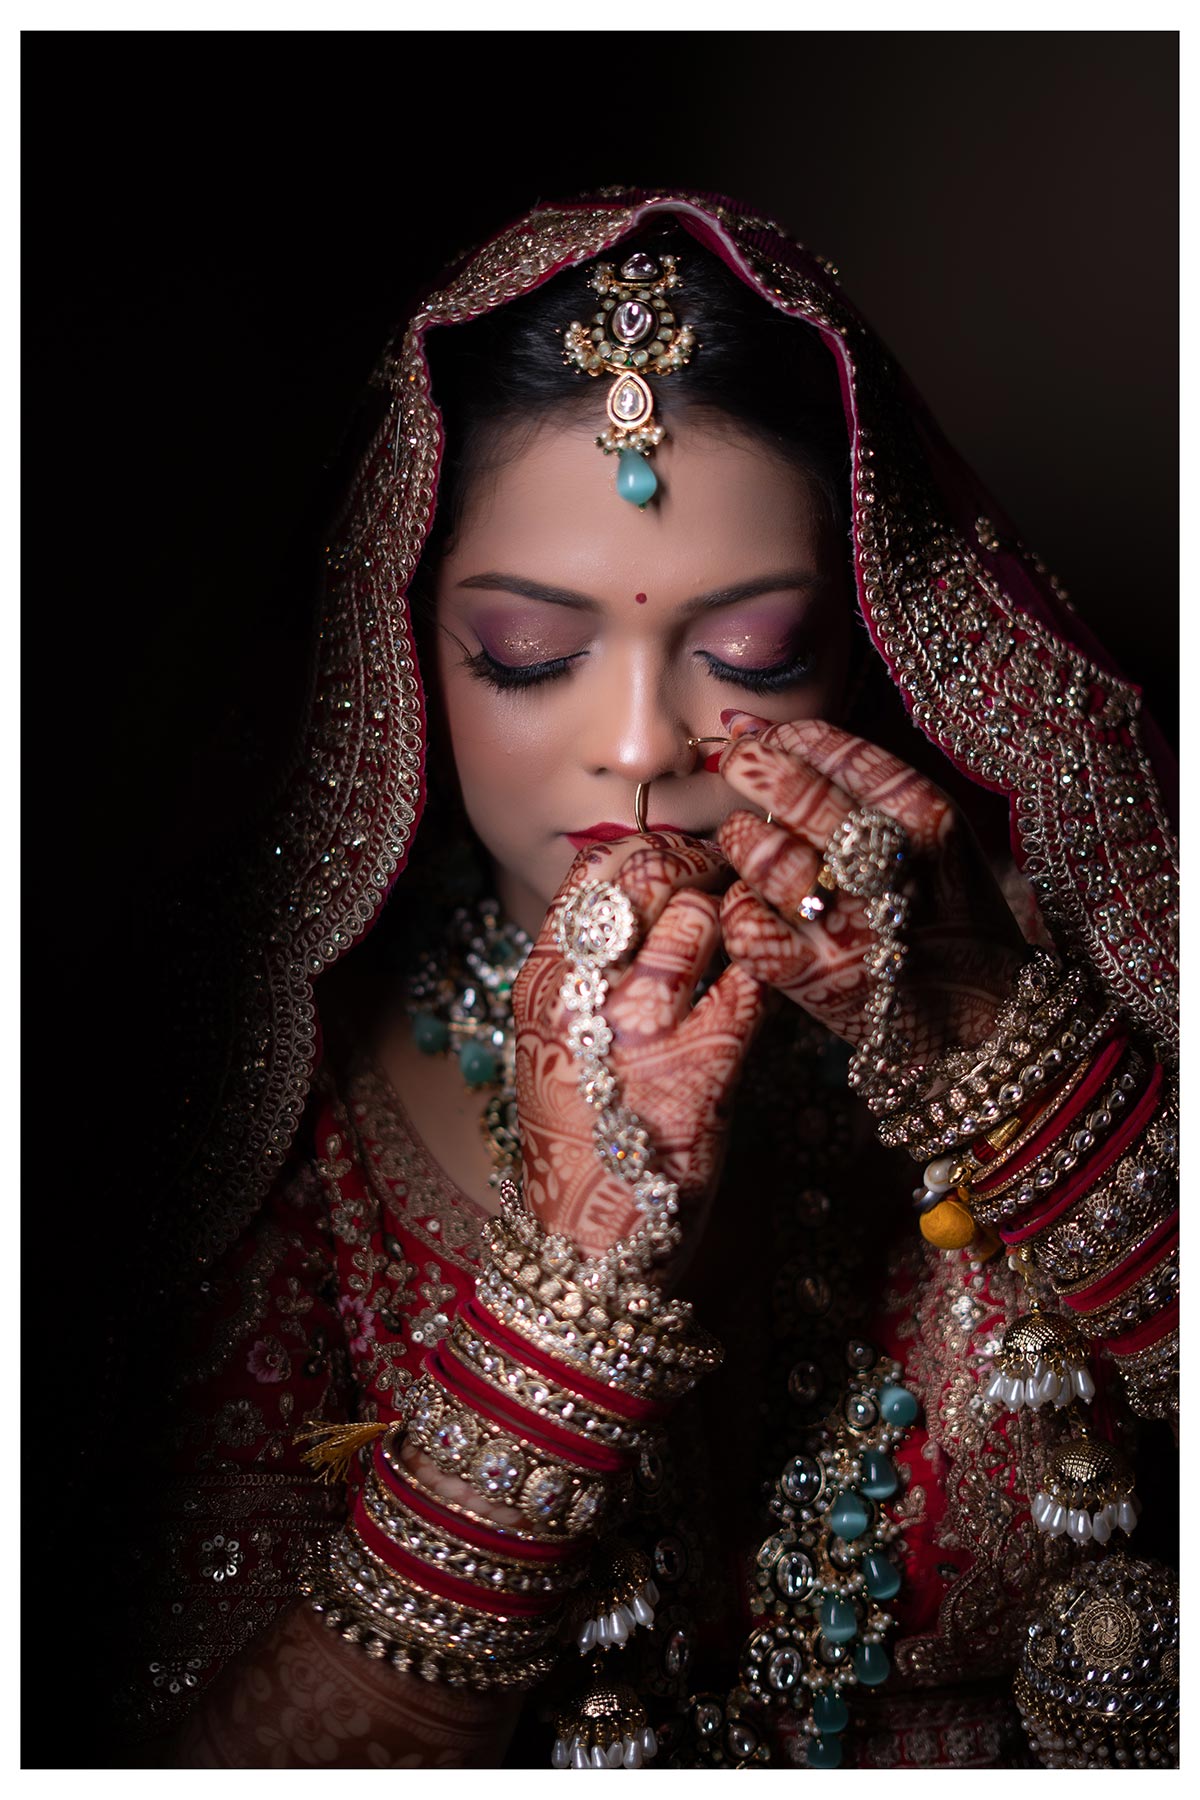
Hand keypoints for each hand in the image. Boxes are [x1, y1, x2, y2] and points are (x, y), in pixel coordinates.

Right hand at [511, 833, 766, 1256]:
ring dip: (735, 920)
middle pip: (647, 875)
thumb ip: (592, 969)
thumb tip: (648, 891)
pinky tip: (763, 987)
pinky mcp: (698, 1071)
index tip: (681, 860)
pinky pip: (749, 985)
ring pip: (701, 919)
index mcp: (544, 982)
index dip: (649, 850)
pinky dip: (764, 975)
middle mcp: (583, 997)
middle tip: (727, 881)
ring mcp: (638, 1033)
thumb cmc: (583, 1133)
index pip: (594, 870)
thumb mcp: (559, 1040)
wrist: (591, 1244)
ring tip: (746, 938)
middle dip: (699, 865)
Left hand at [713, 714, 1029, 1067]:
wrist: (982, 1015)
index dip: (786, 738)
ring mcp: (848, 925)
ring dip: (741, 837)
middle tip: (736, 765)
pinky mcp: (813, 976)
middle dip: (752, 769)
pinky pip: (745, 922)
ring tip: (743, 837)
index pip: (840, 753)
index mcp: (927, 818)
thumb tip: (762, 732)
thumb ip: (864, 784)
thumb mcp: (934, 834)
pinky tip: (750, 899)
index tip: (764, 738)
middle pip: (798, 794)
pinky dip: (737, 905)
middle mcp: (889, 866)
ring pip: (764, 856)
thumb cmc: (946, 911)